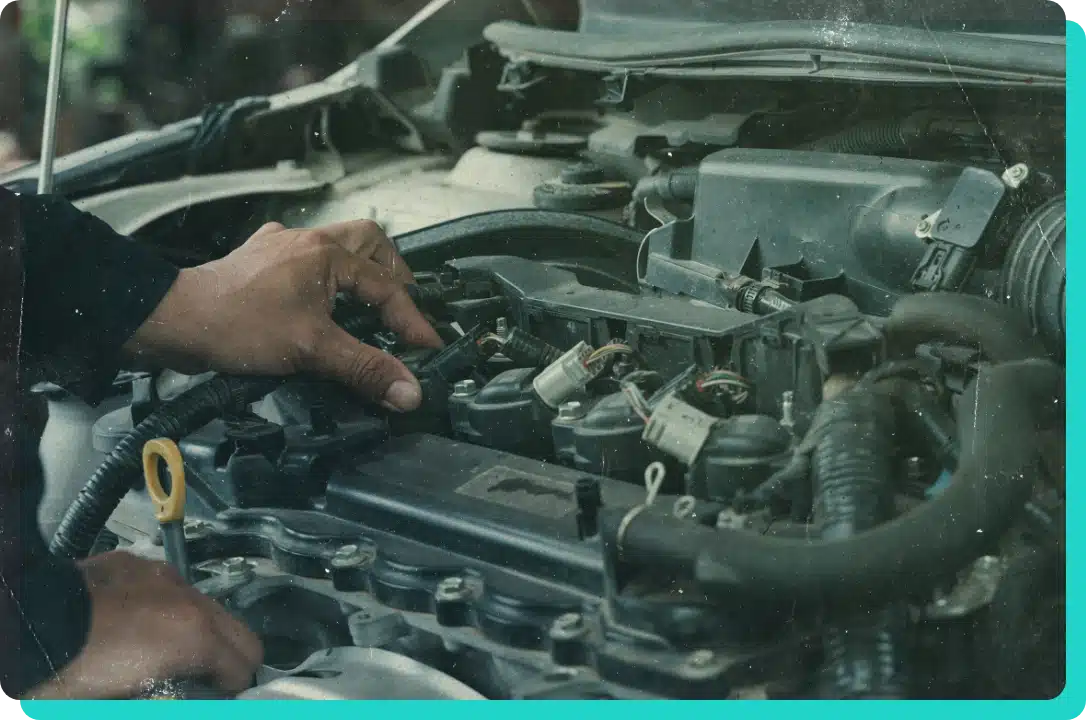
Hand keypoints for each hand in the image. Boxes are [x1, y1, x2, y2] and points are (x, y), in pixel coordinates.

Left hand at [24, 552, 262, 698]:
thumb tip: (201, 699)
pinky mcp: (137, 564)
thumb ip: (174, 698)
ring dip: (197, 635)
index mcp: (194, 637)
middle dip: (227, 663)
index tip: (211, 702)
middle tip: (197, 685)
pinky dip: (164, 611)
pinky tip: (132, 624)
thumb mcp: (128, 700)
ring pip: (208, 609)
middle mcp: (192, 599)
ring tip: (159, 655)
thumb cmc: (75, 676)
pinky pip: (169, 591)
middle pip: (243, 636)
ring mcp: (165, 577)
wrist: (26, 621)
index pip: (245, 667)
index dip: (232, 692)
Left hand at [125, 220, 442, 411]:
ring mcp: (279, 248)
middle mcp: (306, 241)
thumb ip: (365, 369)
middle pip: (367, 242)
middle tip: (403, 306)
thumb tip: (411, 392)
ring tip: (370, 302)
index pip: (386, 287)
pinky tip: (318, 299)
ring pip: (335, 247)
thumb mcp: (312, 349)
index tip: (427, 348)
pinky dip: (322, 277)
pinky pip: (303, 260)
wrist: (173, 320)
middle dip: (393, 272)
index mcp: (326, 254)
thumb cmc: (239, 326)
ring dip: (358, 271)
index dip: (411, 320)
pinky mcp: (257, 262)